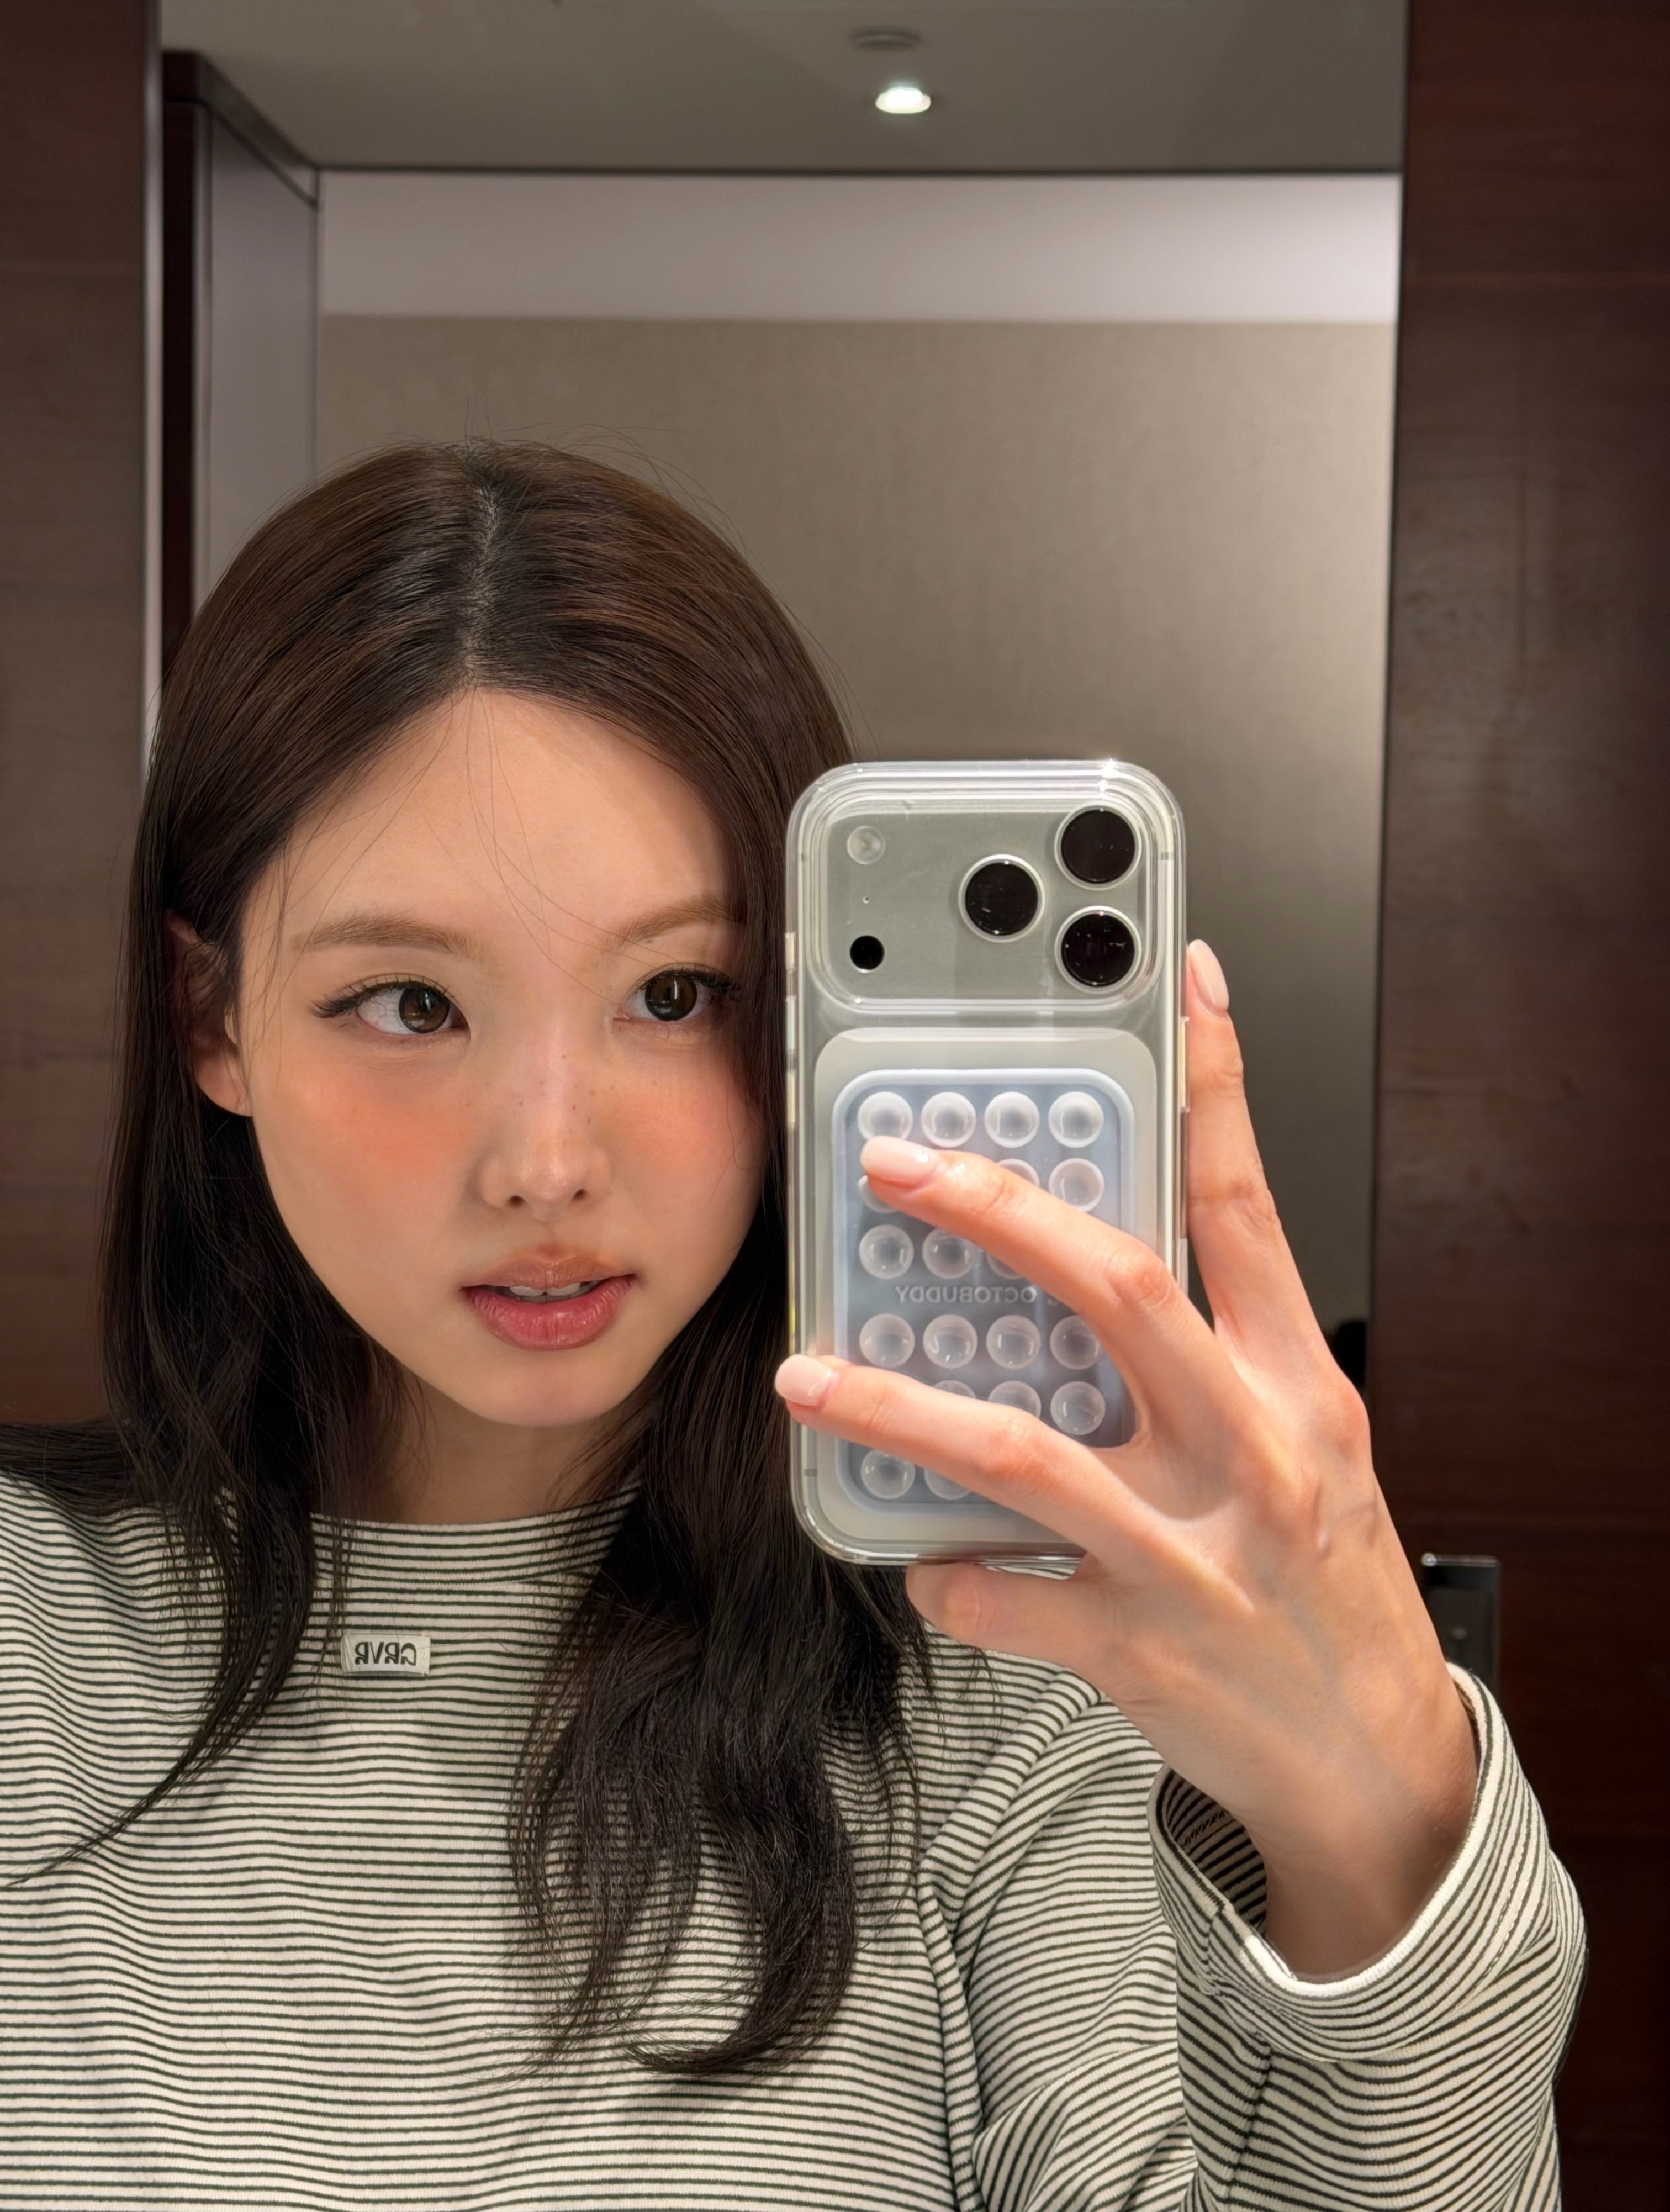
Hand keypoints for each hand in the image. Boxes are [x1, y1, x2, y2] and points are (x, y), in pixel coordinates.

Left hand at [775, 940, 1476, 1975]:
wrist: (1372, 1756)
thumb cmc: (1324, 1575)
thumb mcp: (1308, 1441)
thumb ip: (1217, 1351)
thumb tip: (1088, 1261)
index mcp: (1293, 1383)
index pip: (1245, 1205)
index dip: (1214, 1084)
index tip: (1179, 981)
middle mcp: (1246, 1451)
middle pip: (1115, 1290)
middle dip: (996, 1213)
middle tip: (897, 1166)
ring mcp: (1187, 1553)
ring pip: (1018, 1452)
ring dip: (898, 1406)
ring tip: (808, 1374)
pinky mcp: (1131, 1646)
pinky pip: (997, 1595)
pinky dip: (944, 1572)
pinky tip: (922, 1558)